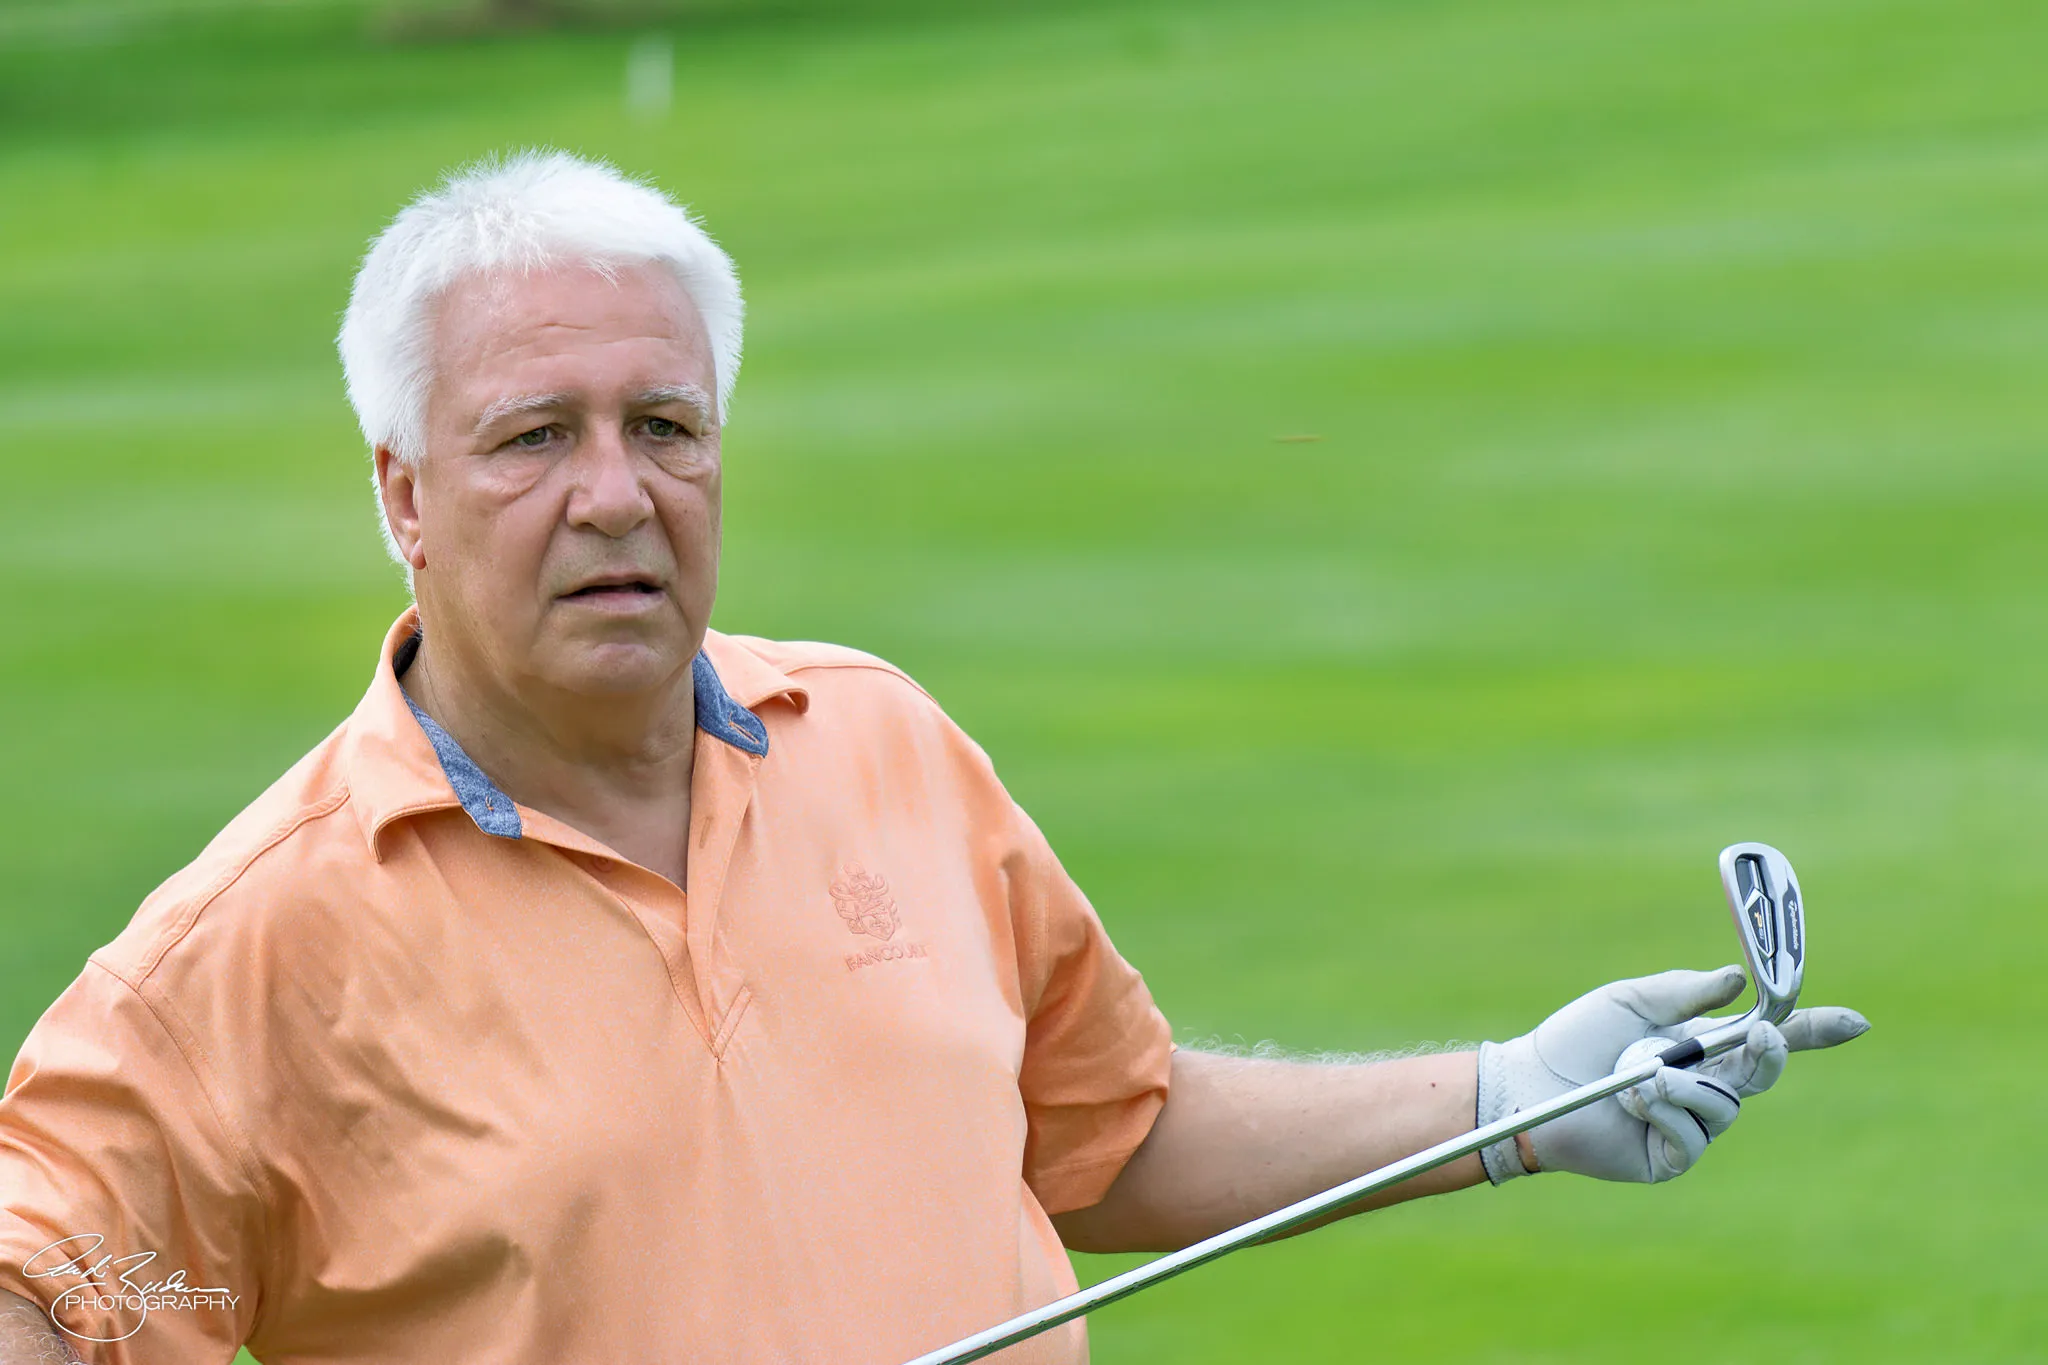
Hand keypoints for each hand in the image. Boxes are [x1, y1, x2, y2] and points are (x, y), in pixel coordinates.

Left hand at [1476, 966, 1868, 1183]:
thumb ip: (1685, 990)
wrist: (1531, 1083)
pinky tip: (1636, 1101)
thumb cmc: (1576, 1039)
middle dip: (1768, 1054)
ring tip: (1645, 1075)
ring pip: (1726, 1107)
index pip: (1766, 1040)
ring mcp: (1691, 1125)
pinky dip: (1668, 1112)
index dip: (1812, 1032)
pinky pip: (1695, 1137)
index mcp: (1699, 1045)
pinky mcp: (1672, 1159)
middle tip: (1762, 1034)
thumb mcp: (1632, 1001)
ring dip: (1688, 1086)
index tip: (1856, 1021)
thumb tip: (1740, 979)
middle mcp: (1702, 1085)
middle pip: (1761, 1075)